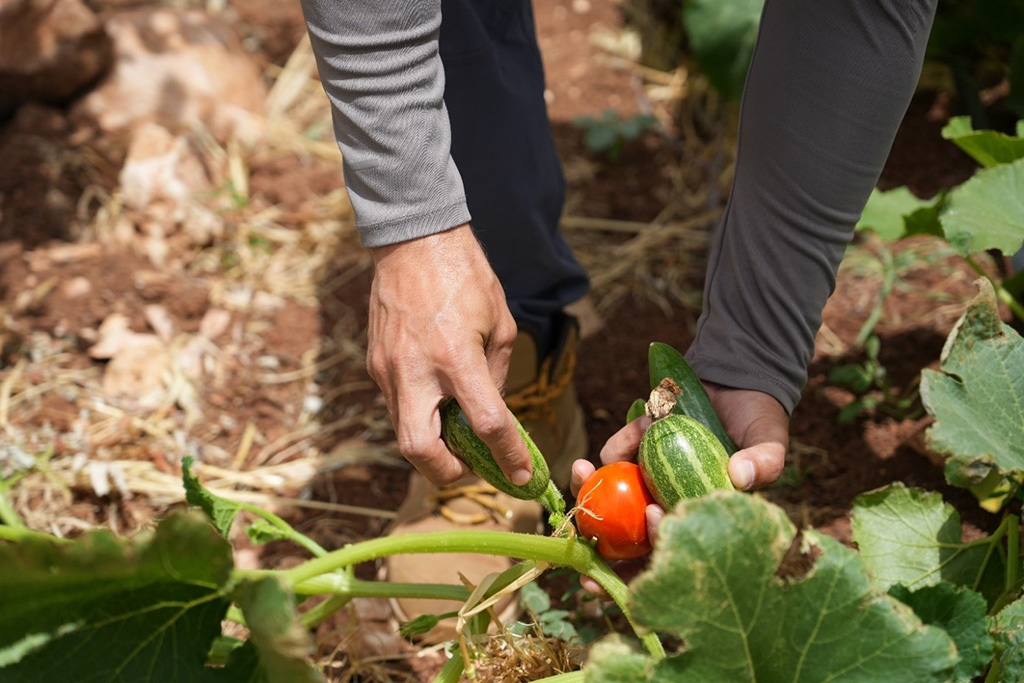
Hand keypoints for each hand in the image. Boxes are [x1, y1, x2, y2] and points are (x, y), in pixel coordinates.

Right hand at [366, 225, 529, 485]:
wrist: (413, 240)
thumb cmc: (466, 276)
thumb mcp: (501, 324)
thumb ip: (497, 375)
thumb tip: (493, 414)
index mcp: (457, 357)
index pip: (485, 424)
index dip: (507, 456)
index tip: (521, 475)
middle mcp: (417, 370)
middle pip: (420, 451)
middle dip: (446, 472)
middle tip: (469, 466)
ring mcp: (389, 369)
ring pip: (402, 433)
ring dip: (431, 446)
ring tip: (456, 434)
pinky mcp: (375, 364)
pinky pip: (396, 407)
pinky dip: (419, 417)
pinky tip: (437, 400)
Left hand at [569, 382, 788, 595]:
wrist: (735, 383)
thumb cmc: (758, 421)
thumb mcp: (769, 441)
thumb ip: (765, 461)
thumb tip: (741, 475)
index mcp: (697, 518)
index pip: (672, 553)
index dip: (653, 566)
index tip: (648, 531)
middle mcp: (668, 505)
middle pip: (629, 540)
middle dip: (600, 551)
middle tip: (580, 549)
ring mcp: (648, 481)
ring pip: (609, 499)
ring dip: (589, 488)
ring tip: (580, 470)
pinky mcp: (634, 452)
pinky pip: (614, 456)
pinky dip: (618, 445)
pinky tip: (641, 425)